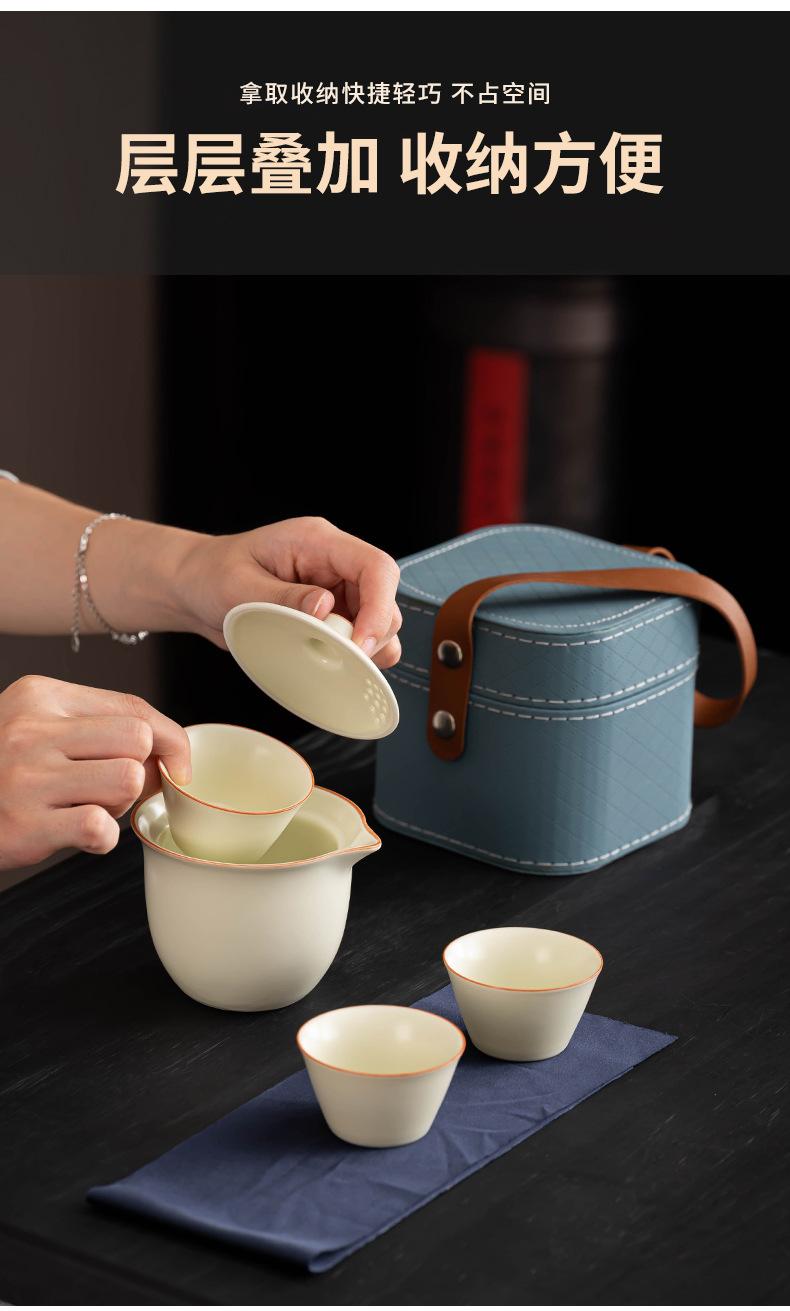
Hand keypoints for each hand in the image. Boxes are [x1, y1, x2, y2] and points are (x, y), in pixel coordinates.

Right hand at [0, 676, 190, 869]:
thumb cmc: (2, 771)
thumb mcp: (38, 728)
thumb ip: (97, 727)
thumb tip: (171, 751)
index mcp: (40, 697)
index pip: (133, 708)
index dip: (170, 738)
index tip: (177, 762)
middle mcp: (31, 730)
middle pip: (137, 740)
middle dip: (139, 770)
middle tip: (112, 789)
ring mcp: (26, 777)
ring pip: (127, 780)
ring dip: (118, 803)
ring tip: (85, 807)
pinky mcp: (25, 825)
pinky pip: (101, 828)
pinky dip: (100, 838)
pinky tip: (74, 832)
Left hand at [175, 517, 402, 667]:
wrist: (196, 589)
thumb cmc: (211, 576)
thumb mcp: (238, 587)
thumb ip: (282, 598)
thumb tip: (324, 609)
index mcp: (316, 541)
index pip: (375, 567)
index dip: (379, 606)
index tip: (361, 643)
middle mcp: (334, 564)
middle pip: (385, 597)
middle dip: (373, 633)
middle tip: (342, 659)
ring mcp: (336, 590)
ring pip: (380, 621)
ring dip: (367, 647)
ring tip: (331, 659)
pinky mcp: (332, 615)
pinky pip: (361, 637)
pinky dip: (355, 655)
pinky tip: (330, 662)